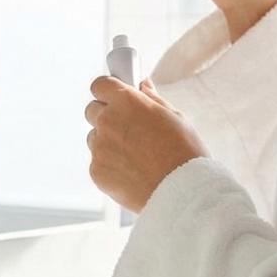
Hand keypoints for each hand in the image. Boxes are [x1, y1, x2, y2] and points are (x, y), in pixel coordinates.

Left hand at [84, 74, 205, 213]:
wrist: (181, 192)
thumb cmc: (184, 152)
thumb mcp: (175, 117)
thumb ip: (153, 98)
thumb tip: (142, 86)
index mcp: (126, 101)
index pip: (100, 84)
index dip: (107, 91)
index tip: (114, 96)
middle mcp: (107, 121)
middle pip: (92, 110)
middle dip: (106, 115)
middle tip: (128, 127)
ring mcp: (99, 147)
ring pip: (95, 137)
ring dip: (108, 141)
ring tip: (136, 155)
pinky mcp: (96, 171)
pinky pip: (98, 162)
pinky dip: (110, 165)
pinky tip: (133, 171)